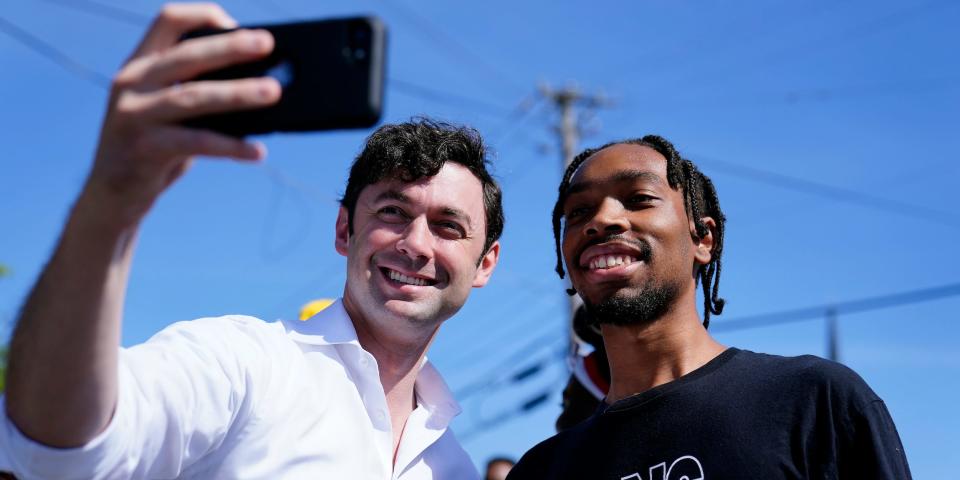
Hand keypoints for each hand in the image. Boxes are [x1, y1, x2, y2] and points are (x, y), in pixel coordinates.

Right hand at [83, 3, 281, 226]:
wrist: (113, 196)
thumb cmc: (154, 148)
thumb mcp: (169, 111)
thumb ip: (199, 92)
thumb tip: (263, 85)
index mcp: (139, 65)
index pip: (168, 21)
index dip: (204, 16)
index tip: (238, 25)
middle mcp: (132, 83)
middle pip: (186, 54)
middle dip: (229, 47)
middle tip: (267, 43)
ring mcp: (134, 115)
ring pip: (193, 96)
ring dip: (237, 93)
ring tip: (273, 91)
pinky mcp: (144, 148)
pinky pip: (197, 142)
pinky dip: (231, 146)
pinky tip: (257, 151)